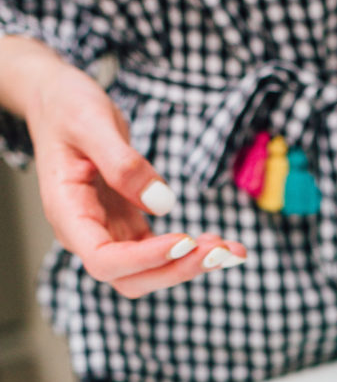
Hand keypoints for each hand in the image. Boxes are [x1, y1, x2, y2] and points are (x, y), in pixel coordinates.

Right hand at [15, 47, 245, 297]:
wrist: (59, 102)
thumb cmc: (67, 107)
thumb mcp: (91, 121)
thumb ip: (122, 163)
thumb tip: (161, 203)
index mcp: (67, 213)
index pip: (104, 260)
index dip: (144, 259)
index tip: (184, 241)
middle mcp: (86, 234)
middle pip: (130, 279)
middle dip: (176, 270)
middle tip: (219, 250)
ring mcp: (109, 233)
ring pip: (151, 272)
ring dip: (191, 266)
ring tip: (232, 248)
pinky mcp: (129, 226)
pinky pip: (162, 252)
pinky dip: (193, 252)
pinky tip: (224, 243)